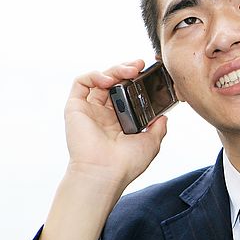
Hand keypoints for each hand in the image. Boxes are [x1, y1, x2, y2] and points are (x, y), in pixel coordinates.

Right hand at [63, 59, 167, 189]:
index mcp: (120, 120)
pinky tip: (109, 80)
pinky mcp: (75, 108)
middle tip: (140, 65)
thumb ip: (157, 127)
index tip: (149, 74)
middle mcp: (103, 113)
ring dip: (115, 69)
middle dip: (127, 70)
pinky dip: (95, 75)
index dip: (136, 81)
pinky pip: (81, 82)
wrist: (106, 173)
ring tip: (130, 70)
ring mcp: (89, 110)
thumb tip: (164, 116)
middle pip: (114, 82)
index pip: (126, 93)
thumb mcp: (151, 142)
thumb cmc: (126, 163)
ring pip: (100, 79)